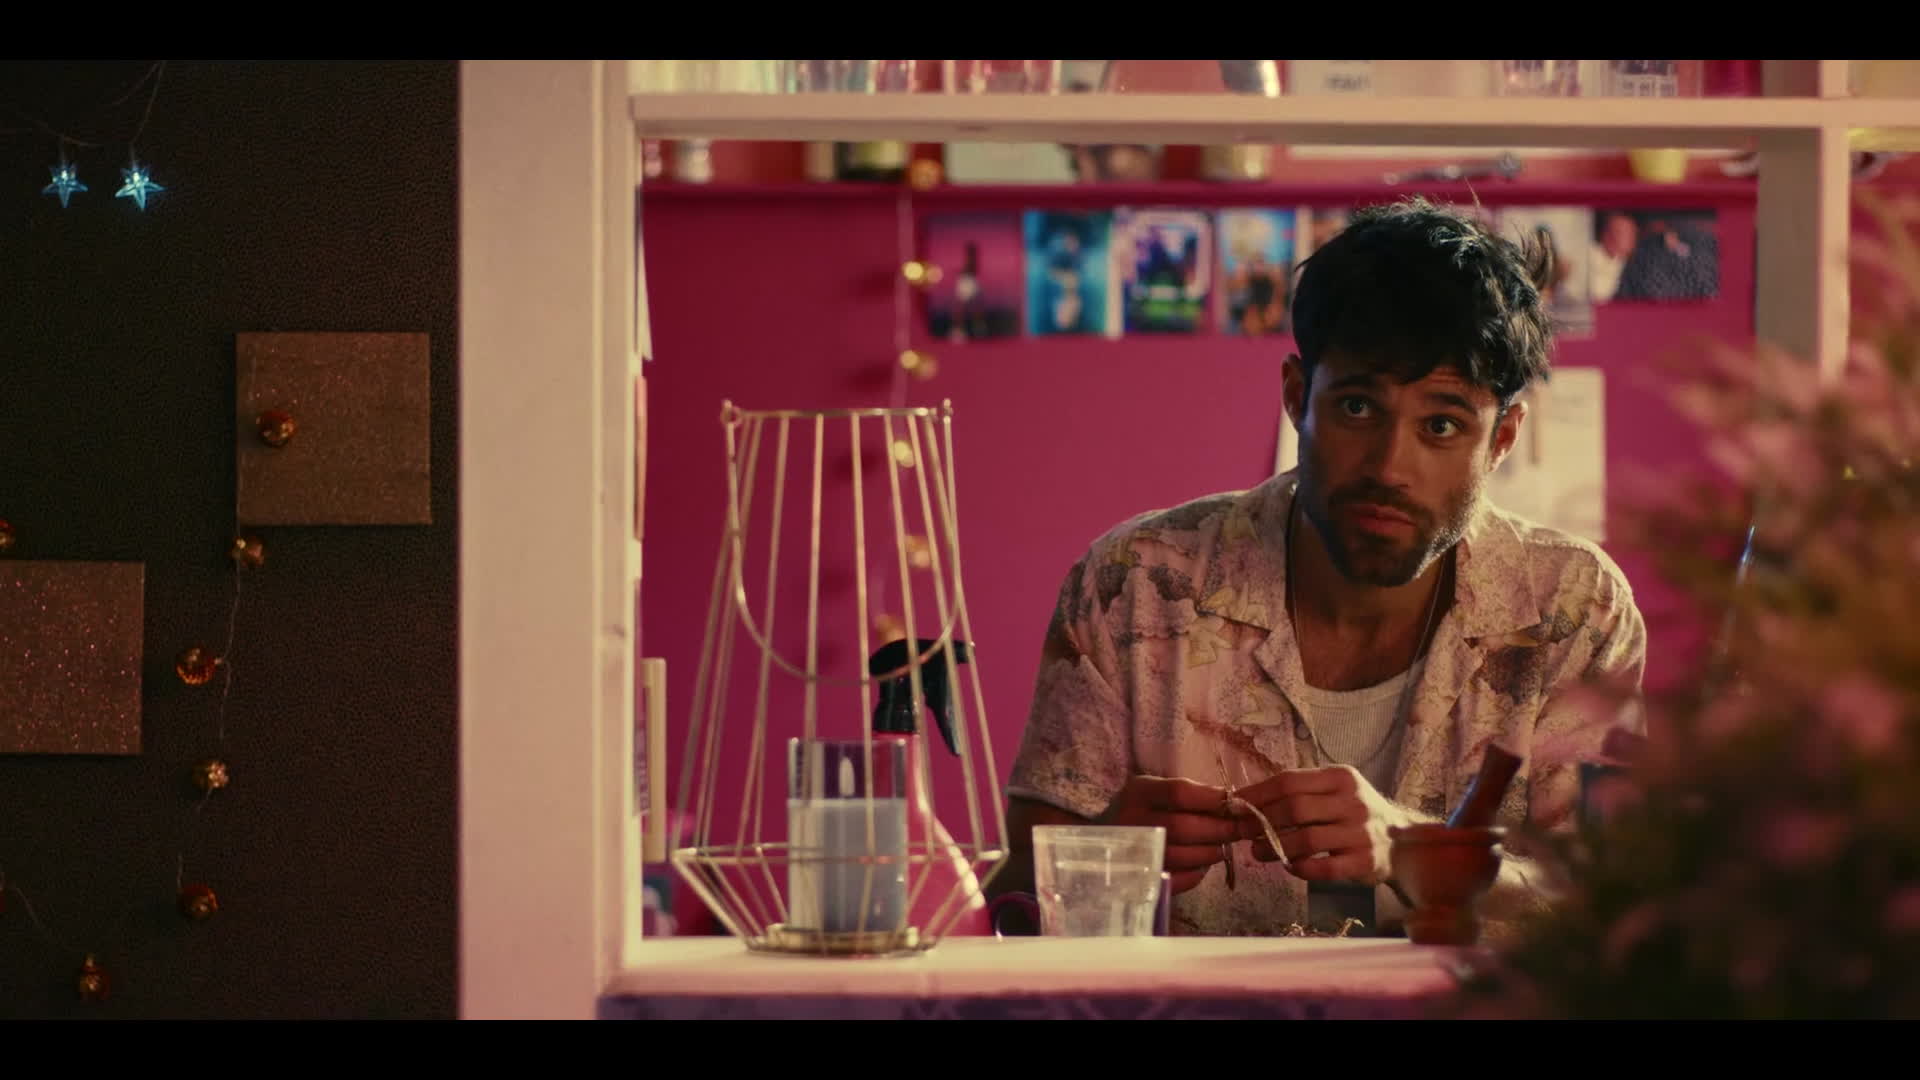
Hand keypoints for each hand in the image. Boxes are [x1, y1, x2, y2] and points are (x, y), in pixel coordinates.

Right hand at [1097, 774, 1242, 894]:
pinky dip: (1198, 872)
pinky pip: (1179, 879)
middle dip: (1220, 829)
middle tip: (1240, 829)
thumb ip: (1188, 793)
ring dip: (1213, 851)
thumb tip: (1232, 802)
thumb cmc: (1139, 811)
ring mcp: (1135, 855)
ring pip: (1185, 856)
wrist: (1101, 844)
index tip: (1235, 802)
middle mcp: (1132, 823)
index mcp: (1137, 794)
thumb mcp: (1153, 790)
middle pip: (1184, 827)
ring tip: (1222, 845)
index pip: (1179, 793)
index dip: (1211, 799)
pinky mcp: (1142, 880)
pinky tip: (1201, 863)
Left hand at [1233, 765, 1407, 885]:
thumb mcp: (1334, 791)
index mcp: (1340, 777)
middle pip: (1294, 808)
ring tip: (1257, 852)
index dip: (1257, 794)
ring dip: (1274, 847)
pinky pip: (1323, 868)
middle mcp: (1353, 801)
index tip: (1234, 805)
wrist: (1400, 843)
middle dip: (1261, 821)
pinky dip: (1300, 868)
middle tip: (1242, 831)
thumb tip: (1246, 801)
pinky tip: (1289, 866)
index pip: (1289, 781)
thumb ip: (1299, 792)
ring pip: (1306, 839)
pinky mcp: (1364, 862)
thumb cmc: (1354, 814)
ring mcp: (1361, 832)